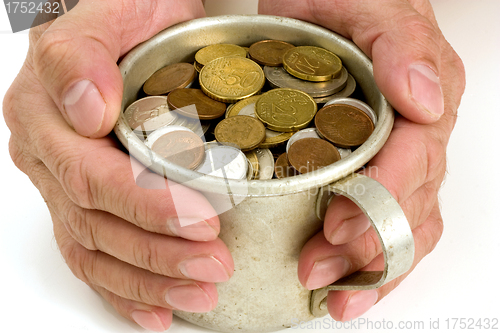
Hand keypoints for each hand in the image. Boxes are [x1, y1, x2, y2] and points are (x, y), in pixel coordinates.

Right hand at [3, 1, 233, 330]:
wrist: (128, 27)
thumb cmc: (126, 19)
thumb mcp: (110, 15)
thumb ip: (82, 54)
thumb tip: (86, 110)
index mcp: (46, 114)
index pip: (93, 176)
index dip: (147, 205)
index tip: (202, 220)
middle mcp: (48, 157)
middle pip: (97, 222)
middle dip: (158, 253)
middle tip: (214, 265)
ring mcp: (61, 186)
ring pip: (95, 250)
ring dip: (148, 281)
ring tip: (198, 294)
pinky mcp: (81, 204)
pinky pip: (92, 257)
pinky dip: (124, 291)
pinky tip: (156, 311)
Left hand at [259, 0, 464, 320]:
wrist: (318, 0)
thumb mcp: (371, 5)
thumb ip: (402, 44)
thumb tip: (424, 99)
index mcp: (425, 96)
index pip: (416, 161)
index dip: (379, 198)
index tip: (337, 224)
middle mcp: (419, 132)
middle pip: (410, 203)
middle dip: (368, 245)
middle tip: (321, 269)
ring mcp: (398, 154)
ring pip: (405, 223)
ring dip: (371, 265)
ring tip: (335, 294)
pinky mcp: (371, 166)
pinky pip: (388, 219)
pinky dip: (370, 258)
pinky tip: (348, 283)